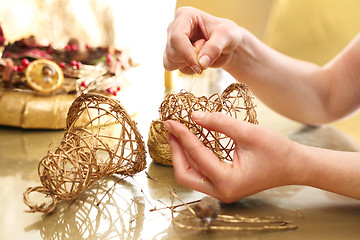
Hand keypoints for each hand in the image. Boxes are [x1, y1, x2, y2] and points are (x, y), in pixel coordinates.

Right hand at [163, 7, 244, 74]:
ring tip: (202, 55)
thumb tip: (201, 63)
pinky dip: (187, 69)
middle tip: (207, 53)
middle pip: (172, 52)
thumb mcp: (226, 36)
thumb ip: (214, 48)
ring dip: (188, 65)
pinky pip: (173, 68)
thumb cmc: (227, 35)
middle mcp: (174, 27)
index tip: (200, 66)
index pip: (177, 37)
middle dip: (190, 59)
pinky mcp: (172, 54)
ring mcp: (172, 42)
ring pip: (169, 61)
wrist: (227, 46)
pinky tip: (197, 62)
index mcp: (185, 16)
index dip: (187, 54)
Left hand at [164, 111, 298, 202]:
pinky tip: (190, 142)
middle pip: (185, 175)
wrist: (294, 166)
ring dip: (181, 155)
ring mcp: (221, 191)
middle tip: (171, 129)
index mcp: (227, 181)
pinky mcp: (223, 185)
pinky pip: (200, 173)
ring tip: (177, 133)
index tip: (171, 121)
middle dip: (176, 151)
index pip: (197, 156)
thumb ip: (219, 123)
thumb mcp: (248, 132)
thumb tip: (194, 115)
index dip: (182, 136)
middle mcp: (221, 192)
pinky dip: (192, 158)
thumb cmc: (277, 150)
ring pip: (190, 176)